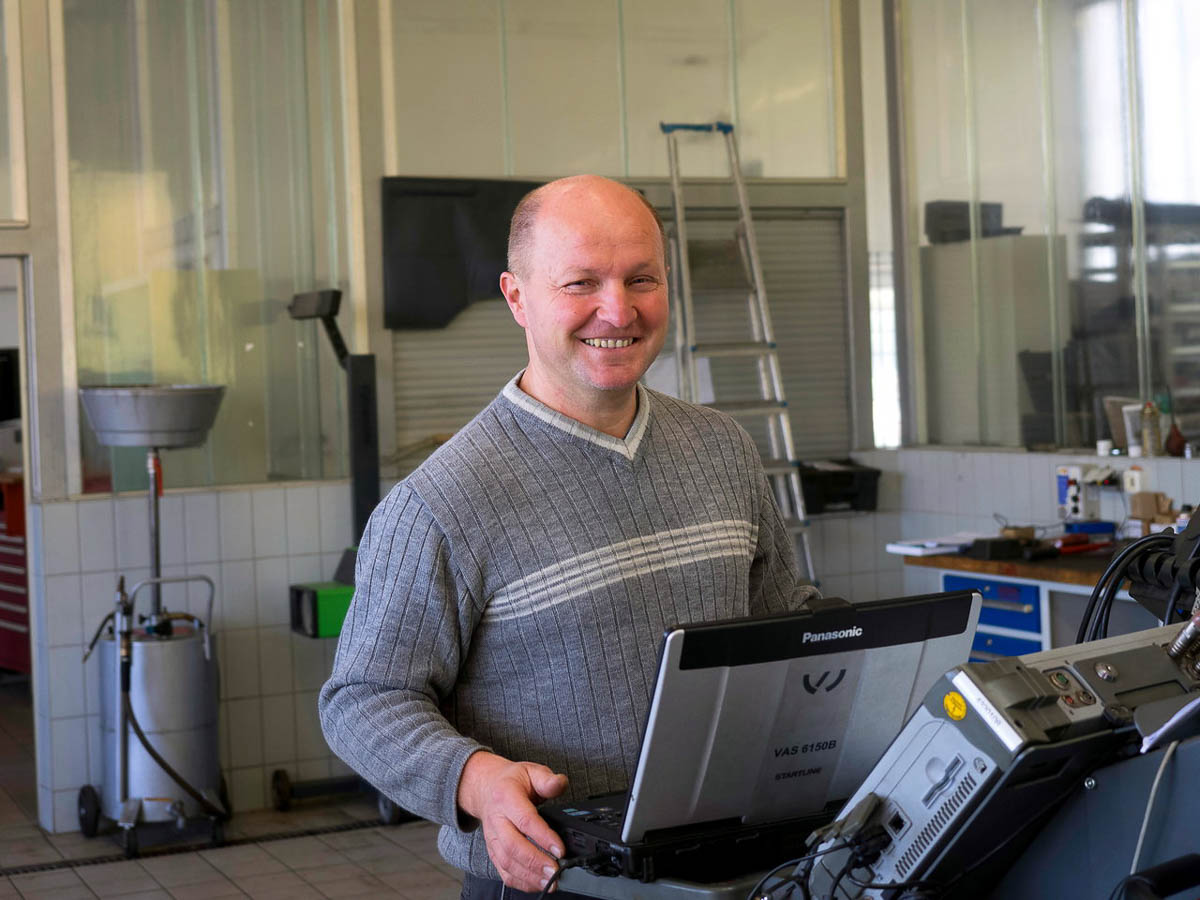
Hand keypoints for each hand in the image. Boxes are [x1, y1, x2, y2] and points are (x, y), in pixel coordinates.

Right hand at [458, 751, 568, 891]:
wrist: (486, 787)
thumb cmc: (512, 781)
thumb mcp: (531, 771)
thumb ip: (547, 779)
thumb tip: (560, 783)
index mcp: (506, 796)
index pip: (525, 820)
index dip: (543, 836)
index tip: (560, 849)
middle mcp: (496, 819)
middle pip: (513, 845)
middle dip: (535, 862)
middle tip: (556, 870)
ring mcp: (492, 837)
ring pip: (507, 862)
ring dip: (528, 876)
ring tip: (549, 882)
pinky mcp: (493, 850)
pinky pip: (503, 871)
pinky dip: (520, 881)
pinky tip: (536, 884)